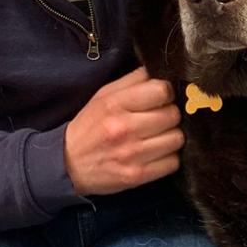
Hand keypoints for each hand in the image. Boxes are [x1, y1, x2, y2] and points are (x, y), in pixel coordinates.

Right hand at [64, 66, 183, 194]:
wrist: (68, 165)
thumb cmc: (90, 126)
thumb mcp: (103, 96)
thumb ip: (132, 81)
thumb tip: (159, 71)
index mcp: (115, 104)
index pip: (162, 91)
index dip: (165, 93)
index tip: (160, 98)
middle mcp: (125, 128)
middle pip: (173, 115)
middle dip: (169, 115)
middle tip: (158, 119)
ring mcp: (132, 154)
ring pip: (177, 139)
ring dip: (171, 137)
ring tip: (157, 137)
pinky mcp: (138, 175)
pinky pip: (173, 163)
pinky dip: (168, 158)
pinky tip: (155, 154)